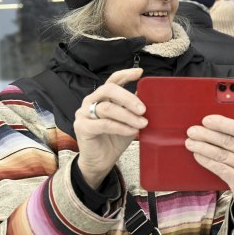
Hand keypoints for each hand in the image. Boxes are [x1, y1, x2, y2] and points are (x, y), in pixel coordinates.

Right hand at [74, 68, 146, 188]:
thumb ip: (135, 108)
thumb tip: (150, 95)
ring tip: (142, 123)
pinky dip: (120, 127)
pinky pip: (104, 124)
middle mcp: (91, 101)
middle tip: (144, 109)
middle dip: (129, 98)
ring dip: (128, 116)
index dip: (126, 74)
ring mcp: (84, 113)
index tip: (140, 73)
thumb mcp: (129, 121)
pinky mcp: (82, 127)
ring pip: (108, 108)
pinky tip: (131, 131)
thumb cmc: (115, 139)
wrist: (101, 162)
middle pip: (109, 90)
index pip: (113, 80)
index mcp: (103, 96)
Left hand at [185, 115, 233, 228]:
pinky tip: (197, 155)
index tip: (206, 120)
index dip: (222, 123)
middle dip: (207, 134)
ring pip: (222, 154)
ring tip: (190, 143)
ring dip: (203, 147)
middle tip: (192, 131)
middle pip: (228, 141)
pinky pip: (220, 168)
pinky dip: (206, 160)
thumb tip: (210, 128)